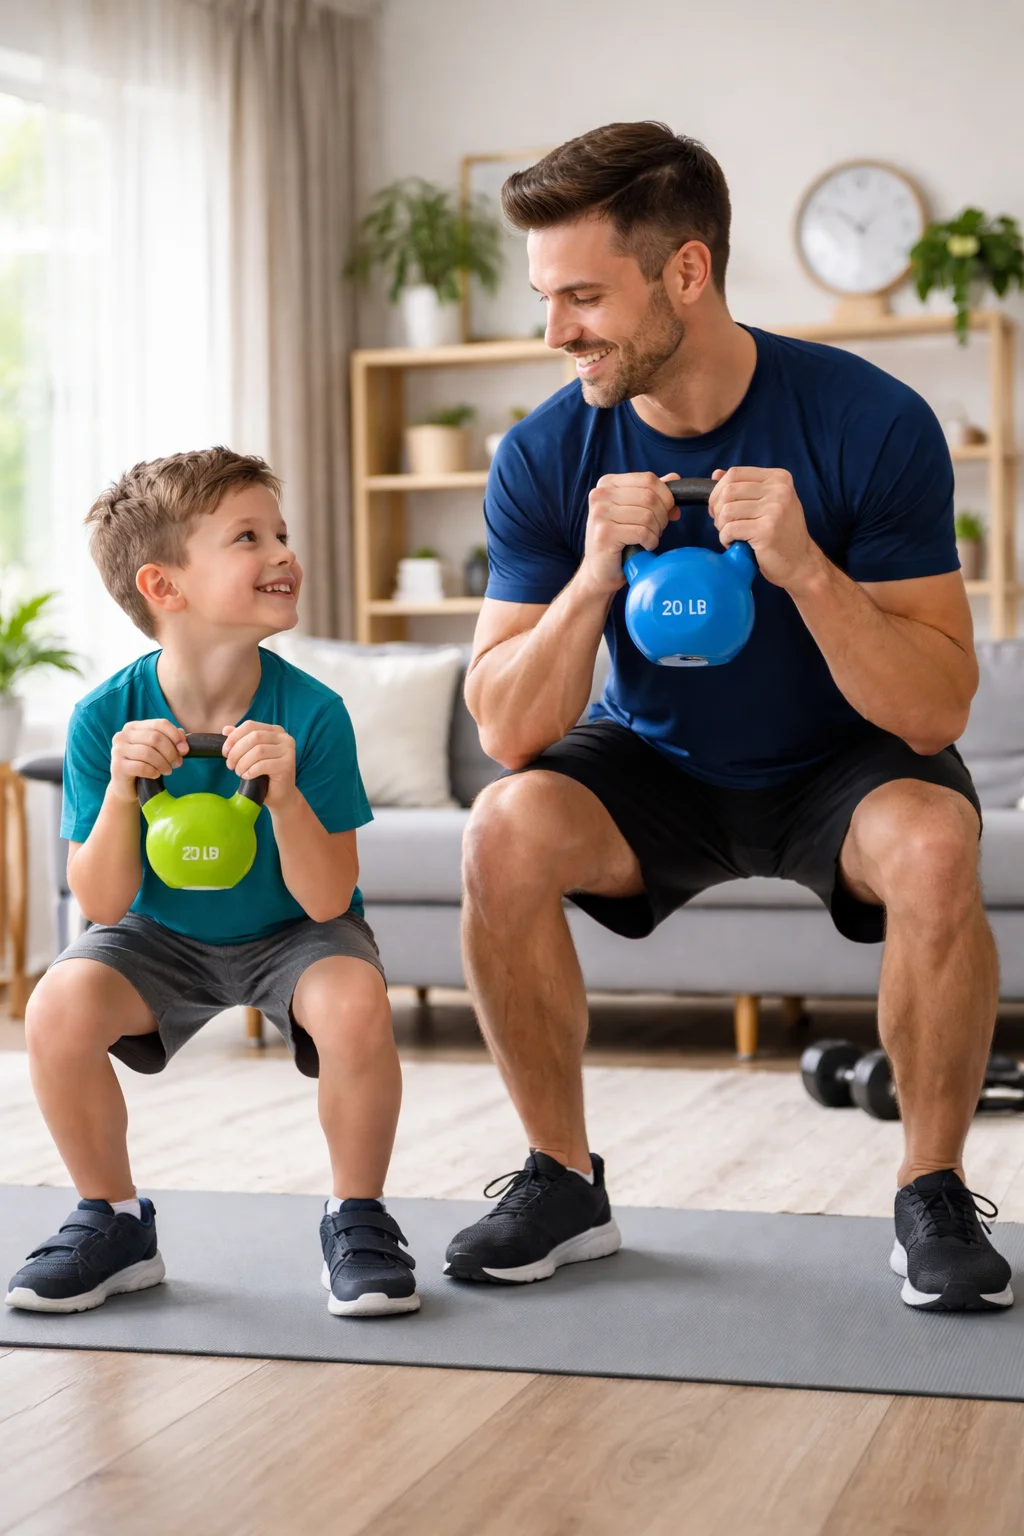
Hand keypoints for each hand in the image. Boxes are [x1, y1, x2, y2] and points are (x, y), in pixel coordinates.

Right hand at [109, 718, 187, 802]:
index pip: (159, 724)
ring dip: (163, 763)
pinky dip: (153, 771)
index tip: (184, 749)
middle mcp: (123, 735)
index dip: (175, 735)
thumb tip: (183, 743)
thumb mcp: (158, 751)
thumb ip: (170, 741)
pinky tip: (155, 775)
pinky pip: (142, 767)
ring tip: (167, 771)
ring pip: (148, 752)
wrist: (127, 788)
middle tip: (177, 763)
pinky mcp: (118, 766)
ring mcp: (118, 750)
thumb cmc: (145, 766)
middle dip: (170, 752)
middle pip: (155, 738)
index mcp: (133, 727)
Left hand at [222, 720, 296, 809]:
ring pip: (258, 751)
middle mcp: (284, 738)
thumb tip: (226, 729)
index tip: (225, 751)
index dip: (234, 737)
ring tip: (239, 772)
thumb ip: (241, 740)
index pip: (250, 725)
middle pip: (254, 737)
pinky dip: (250, 771)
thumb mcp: (251, 755)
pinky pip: (263, 765)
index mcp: (275, 731)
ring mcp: (288, 751)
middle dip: (236, 751)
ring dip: (243, 763)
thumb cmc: (265, 774)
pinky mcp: (287, 765)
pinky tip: (247, 777)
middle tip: (230, 765)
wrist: (280, 795)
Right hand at [580, 472, 680, 594]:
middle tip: (656, 529)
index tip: (667, 511)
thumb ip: (652, 493)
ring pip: (648, 515)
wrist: (599, 571)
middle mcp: (600, 495)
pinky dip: (650, 541)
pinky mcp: (605, 533)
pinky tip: (644, 546)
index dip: (666, 496)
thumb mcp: (635, 511)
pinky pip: (642, 532)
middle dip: (662, 516)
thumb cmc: (619, 541)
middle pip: (650, 497)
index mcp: (607, 483)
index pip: (648, 479)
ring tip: (648, 539)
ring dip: (656, 531)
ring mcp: (600, 514)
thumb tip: (675, 478)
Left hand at [708, 466, 824, 591]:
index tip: (718, 507)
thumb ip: (744, 487)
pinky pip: (731, 529)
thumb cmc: (781, 534)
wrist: (801, 562)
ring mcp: (775, 510)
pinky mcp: (767, 531)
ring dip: (721, 526)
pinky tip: (733, 543)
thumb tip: (716, 473)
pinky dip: (725, 538)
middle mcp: (779, 490)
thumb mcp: (768, 503)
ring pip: (727, 510)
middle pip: (728, 491)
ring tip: (730, 535)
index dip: (717, 490)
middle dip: (717, 509)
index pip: (735, 473)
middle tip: (722, 524)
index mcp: (779, 478)